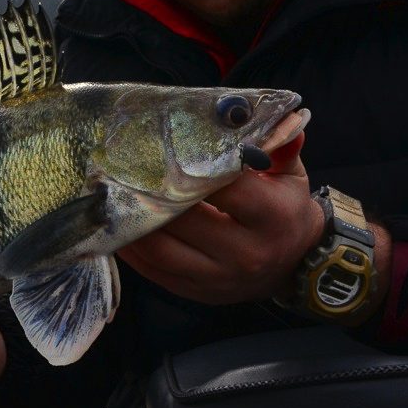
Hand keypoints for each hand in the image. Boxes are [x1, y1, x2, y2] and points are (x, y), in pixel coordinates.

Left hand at [118, 132, 324, 303]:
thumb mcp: (290, 176)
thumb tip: (267, 115)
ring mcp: (219, 278)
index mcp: (272, 218)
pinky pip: (154, 271)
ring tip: (114, 195)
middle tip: (128, 166)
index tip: (169, 147)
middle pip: (186, 220)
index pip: (227, 189)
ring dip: (134, 222)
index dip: (195, 168)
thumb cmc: (285, 210)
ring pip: (162, 250)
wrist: (293, 264)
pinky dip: (133, 249)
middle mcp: (246, 253)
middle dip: (154, 192)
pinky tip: (120, 223)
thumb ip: (279, 146)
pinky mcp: (197, 293)